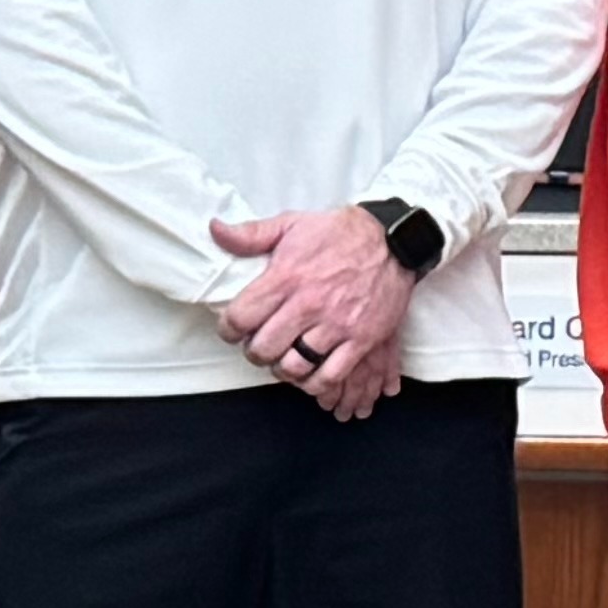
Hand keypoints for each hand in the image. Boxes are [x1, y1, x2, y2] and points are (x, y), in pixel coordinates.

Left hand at [213, 207, 415, 418]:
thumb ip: (251, 233)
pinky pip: (330, 375)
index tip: (232, 330)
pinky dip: (314, 383)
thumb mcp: (292, 224)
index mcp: (286, 276)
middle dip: (254, 352)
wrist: (392, 241)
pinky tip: (309, 374)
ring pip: (294, 366)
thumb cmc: (339, 233)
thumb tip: (216, 230)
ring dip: (282, 369)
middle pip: (264, 348)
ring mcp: (336, 324)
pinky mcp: (361, 339)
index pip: (240, 317)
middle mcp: (308, 303)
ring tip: (283, 360)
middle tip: (259, 346)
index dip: (228, 329)